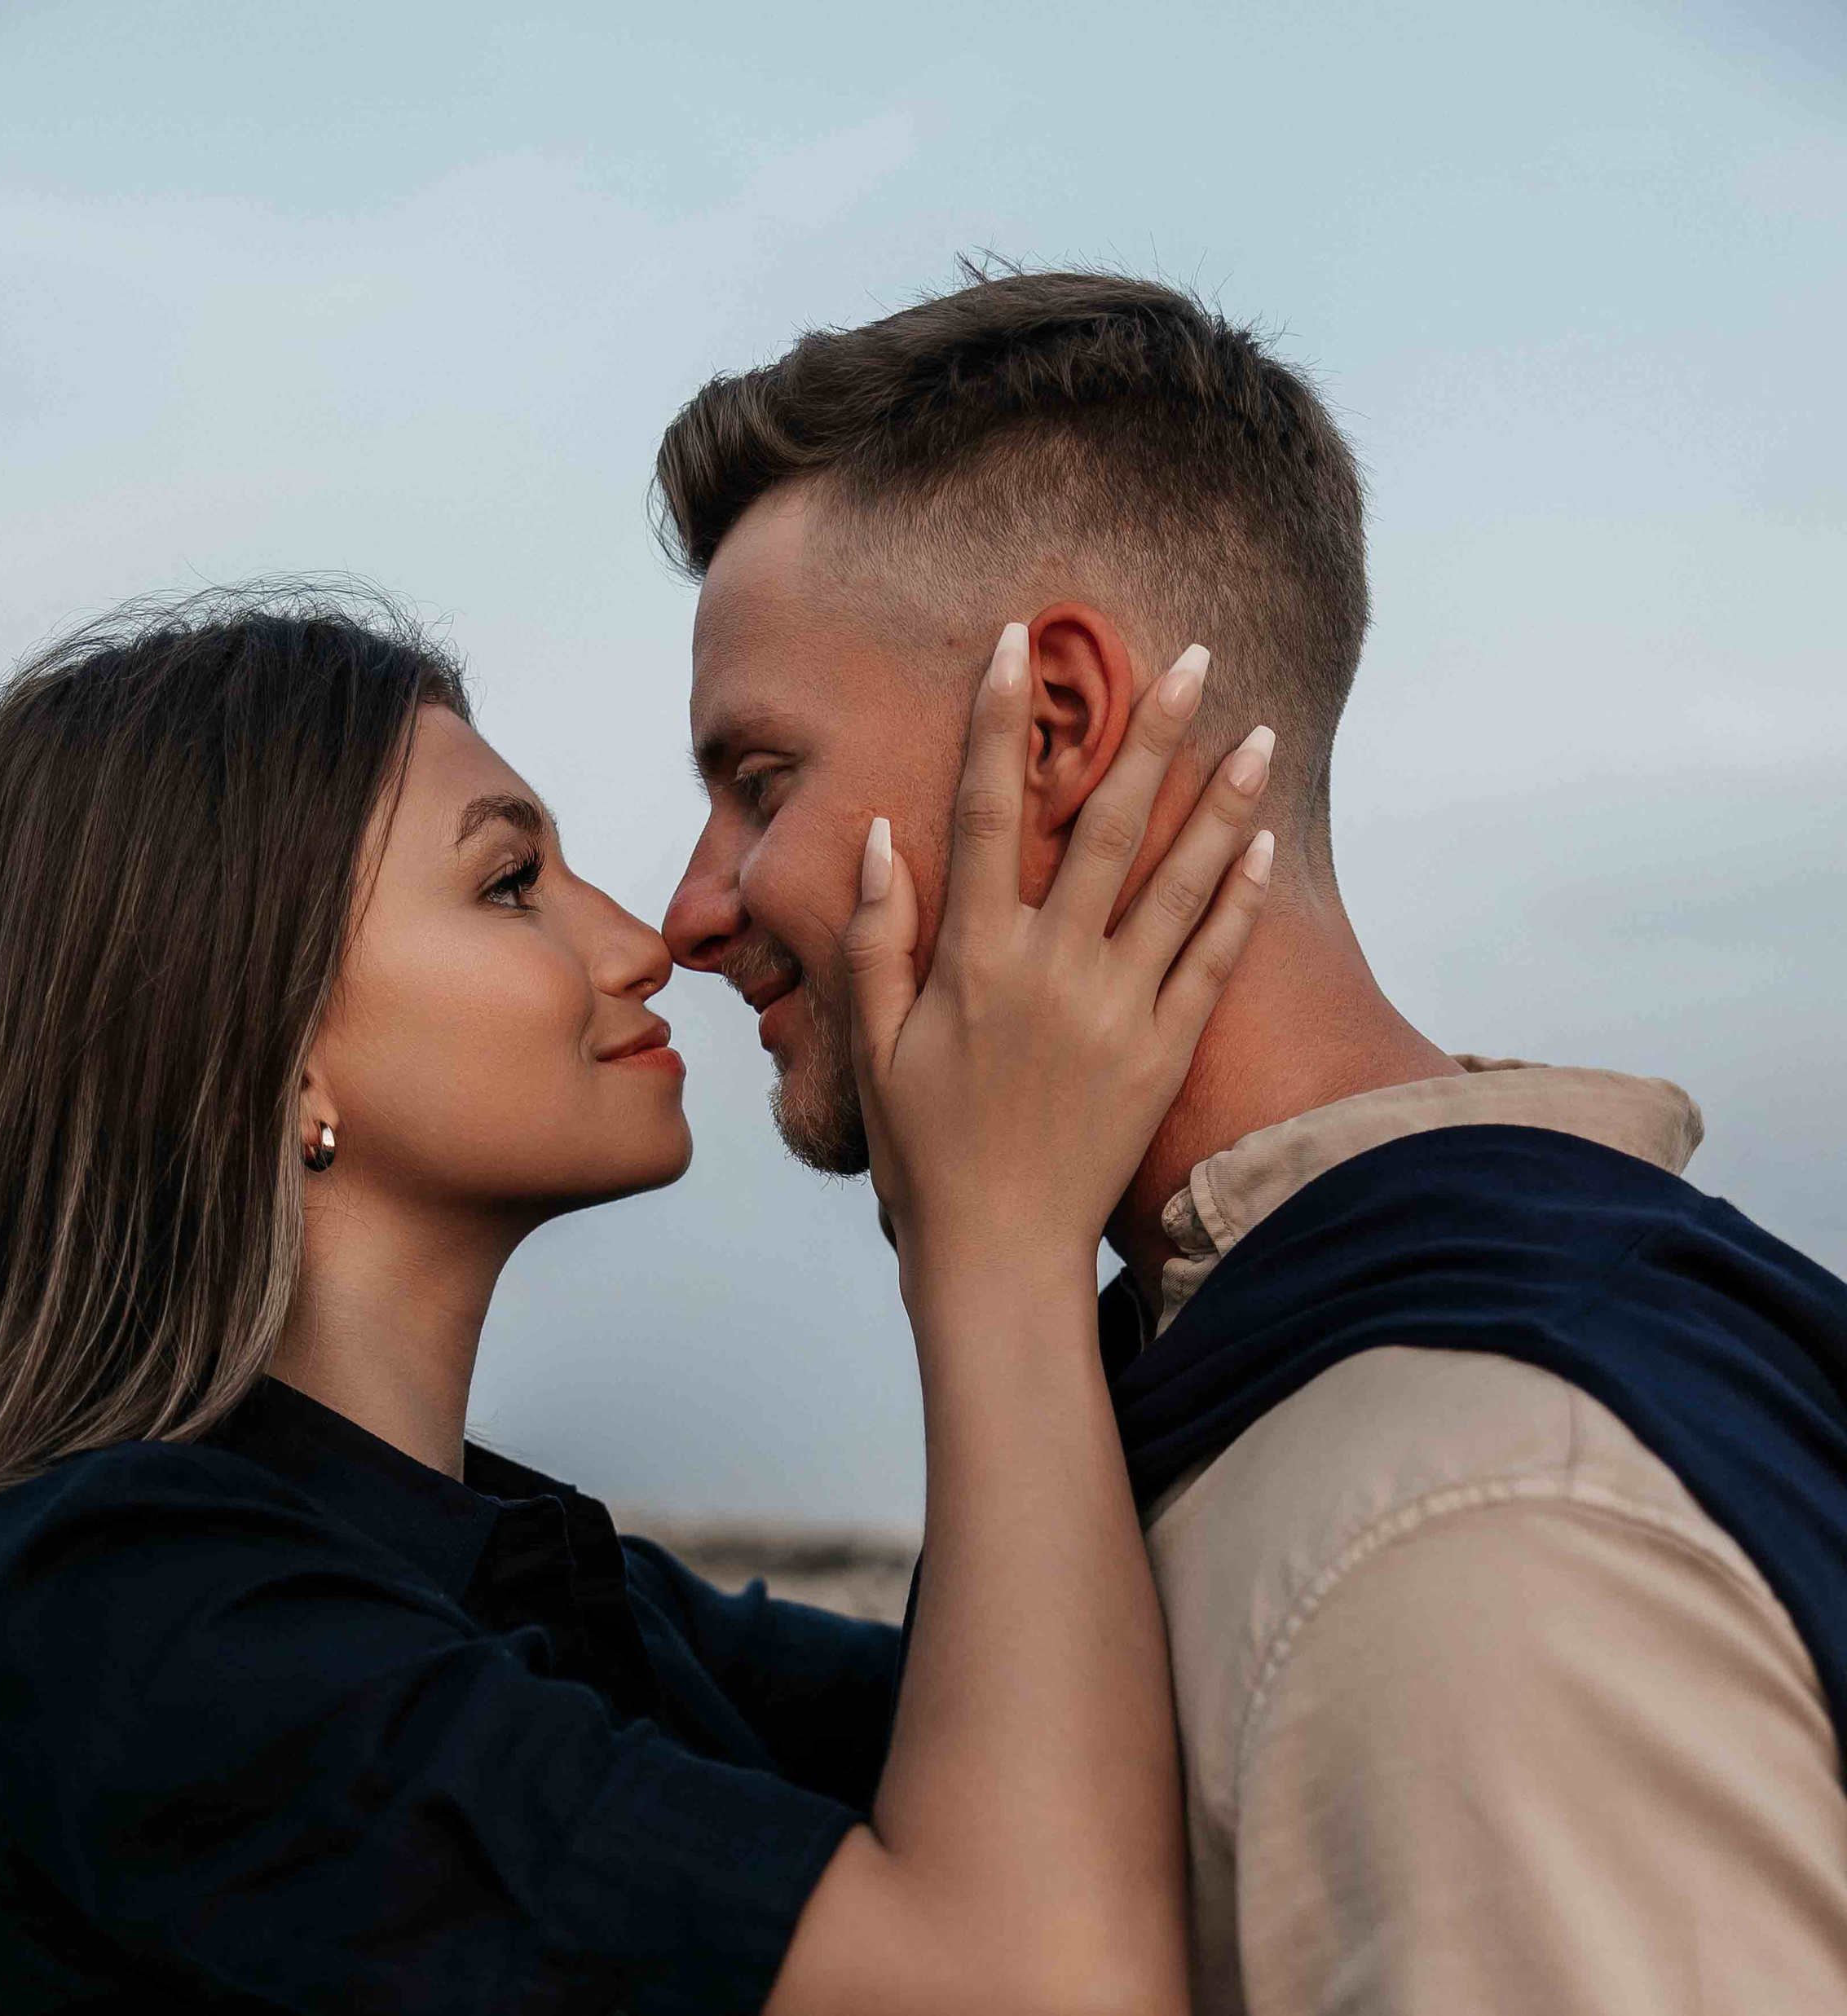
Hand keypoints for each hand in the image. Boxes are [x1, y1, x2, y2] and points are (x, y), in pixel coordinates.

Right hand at [847, 627, 1273, 1282]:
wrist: (997, 1253)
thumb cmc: (926, 1152)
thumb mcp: (875, 1048)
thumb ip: (876, 939)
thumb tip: (886, 837)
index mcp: (973, 961)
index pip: (985, 813)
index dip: (998, 721)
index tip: (1014, 641)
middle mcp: (1050, 971)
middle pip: (1105, 826)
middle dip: (1149, 732)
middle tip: (1195, 657)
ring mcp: (1116, 1011)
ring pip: (1178, 883)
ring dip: (1222, 802)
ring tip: (1260, 733)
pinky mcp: (1162, 1053)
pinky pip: (1211, 961)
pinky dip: (1239, 900)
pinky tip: (1263, 845)